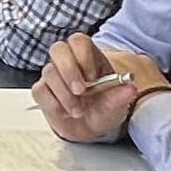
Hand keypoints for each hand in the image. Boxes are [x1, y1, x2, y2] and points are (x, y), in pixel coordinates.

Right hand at [32, 35, 170, 142]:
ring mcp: (53, 74)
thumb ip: (120, 96)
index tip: (92, 78)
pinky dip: (54, 104)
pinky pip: (40, 90)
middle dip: (69, 71)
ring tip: (79, 111)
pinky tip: (66, 112)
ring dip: (65, 94)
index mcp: (89, 57)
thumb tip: (130, 88)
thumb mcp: (115, 105)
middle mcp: (68, 61)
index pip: (79, 41)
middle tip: (80, 91)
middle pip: (58, 49)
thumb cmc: (102, 110)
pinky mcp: (42, 90)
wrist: (88, 129)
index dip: (83, 56)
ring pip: (49, 72)